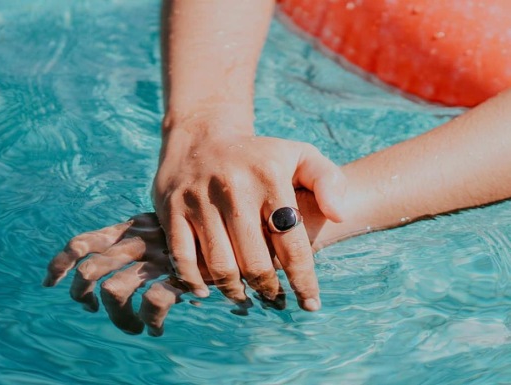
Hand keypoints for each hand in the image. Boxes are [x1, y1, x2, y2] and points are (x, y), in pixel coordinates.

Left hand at [43, 213, 199, 335]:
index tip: (49, 283)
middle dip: (81, 296)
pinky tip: (157, 329)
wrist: (232, 235)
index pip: (82, 243)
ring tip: (132, 327)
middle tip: (93, 308)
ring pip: (114, 293)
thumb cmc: (192, 235)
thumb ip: (131, 238)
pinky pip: (151, 305)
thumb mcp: (158, 226)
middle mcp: (138, 242)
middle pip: (89, 271)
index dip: (59, 264)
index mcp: (129, 228)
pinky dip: (149, 322)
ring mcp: (157, 260)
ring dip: (119, 319)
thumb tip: (96, 264)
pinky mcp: (178, 277)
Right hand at [153, 123, 345, 310]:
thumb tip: (339, 216)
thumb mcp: (299, 155)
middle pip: (254, 262)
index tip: (310, 304)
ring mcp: (199, 200)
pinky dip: (194, 281)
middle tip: (273, 298)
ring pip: (220, 265)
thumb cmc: (257, 156)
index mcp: (269, 177)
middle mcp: (233, 189)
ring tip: (244, 296)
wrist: (201, 136)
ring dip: (234, 291)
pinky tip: (206, 290)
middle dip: (268, 288)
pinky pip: (183, 257)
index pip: (291, 242)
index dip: (303, 280)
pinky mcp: (172, 209)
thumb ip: (328, 181)